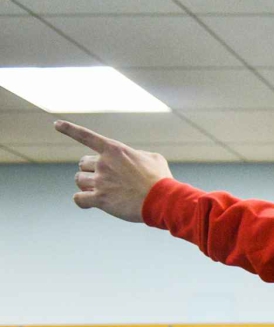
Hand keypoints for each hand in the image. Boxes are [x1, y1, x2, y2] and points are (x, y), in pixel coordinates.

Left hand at [55, 121, 171, 222]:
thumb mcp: (154, 159)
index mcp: (114, 150)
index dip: (69, 129)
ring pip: (79, 180)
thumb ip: (138, 155)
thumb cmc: (161, 180)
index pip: (86, 136)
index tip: (56, 124)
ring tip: (103, 191)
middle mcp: (103, 163)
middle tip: (105, 179)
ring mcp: (100, 181)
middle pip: (82, 164)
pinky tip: (88, 202)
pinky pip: (79, 199)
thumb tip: (135, 159)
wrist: (163, 200)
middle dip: (91, 170)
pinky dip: (82, 200)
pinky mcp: (100, 199)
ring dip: (87, 185)